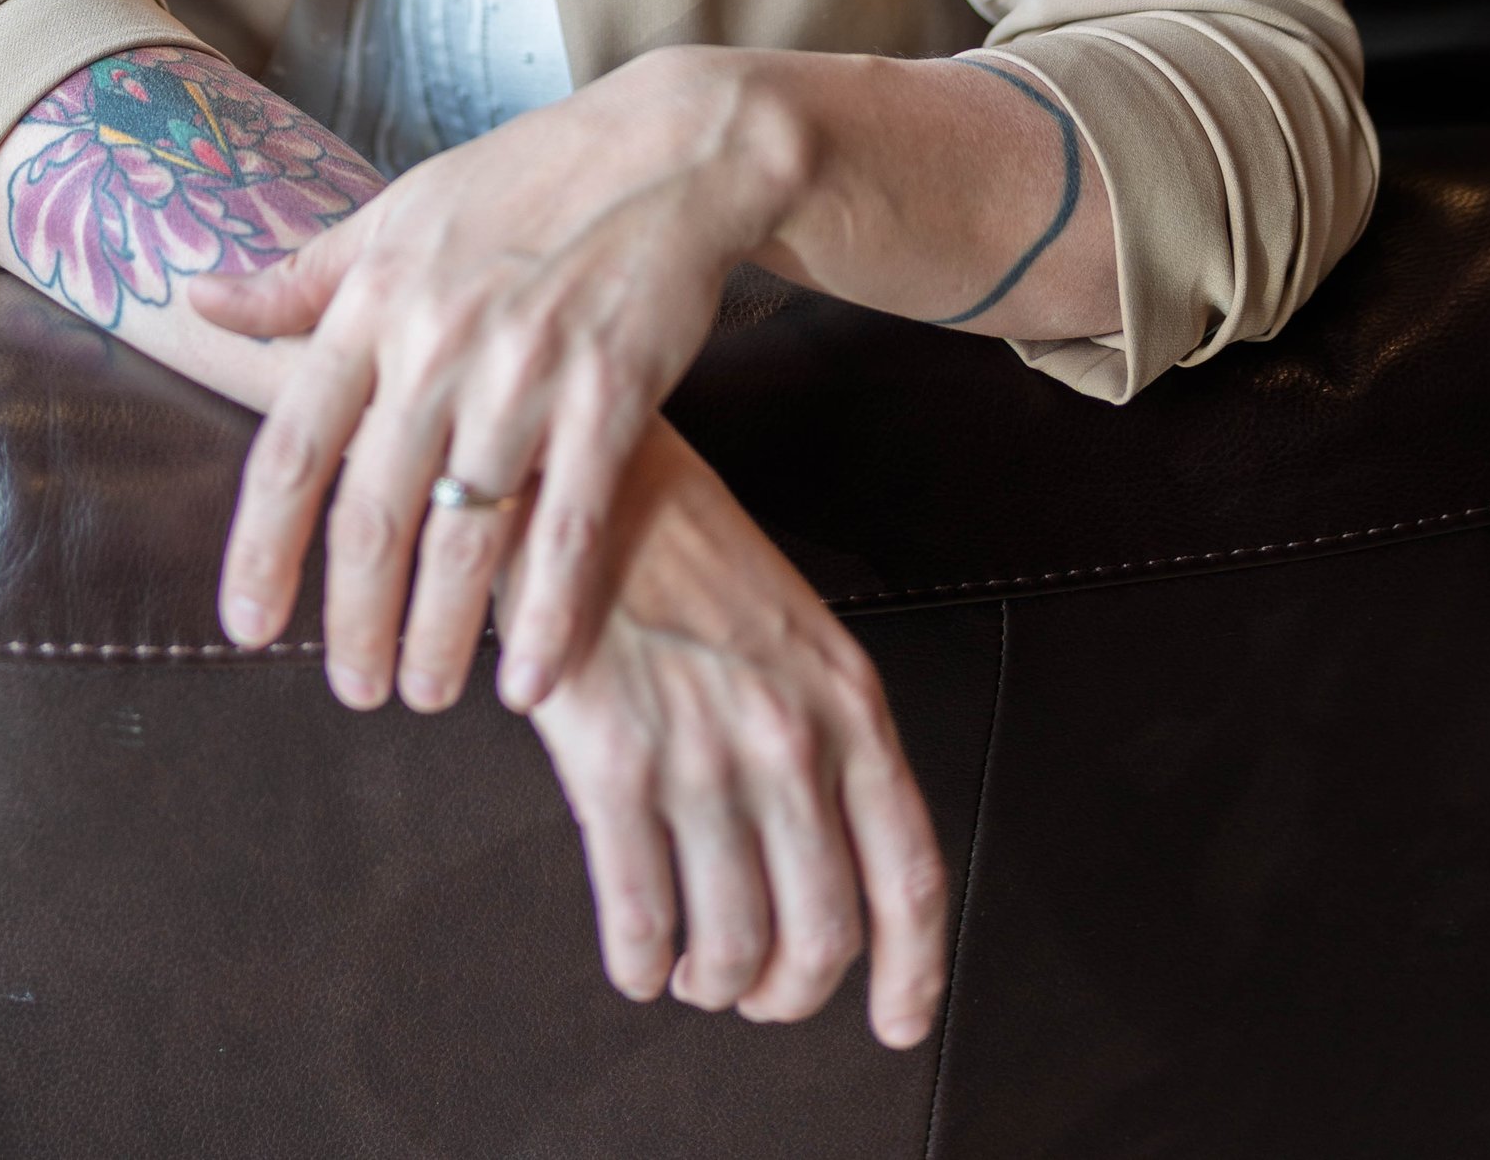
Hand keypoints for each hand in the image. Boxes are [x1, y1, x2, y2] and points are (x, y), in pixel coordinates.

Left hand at [195, 52, 796, 712]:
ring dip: (442, 636)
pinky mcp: (612, 397)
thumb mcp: (396, 215)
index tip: (246, 623)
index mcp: (372, 299)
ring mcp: (527, 372)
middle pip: (374, 514)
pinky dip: (548, 617)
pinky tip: (532, 682)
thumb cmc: (522, 182)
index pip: (292, 447)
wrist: (666, 150)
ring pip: (465, 537)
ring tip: (429, 695)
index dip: (261, 547)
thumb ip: (300, 278)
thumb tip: (200, 301)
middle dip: (354, 621)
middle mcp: (437, 341)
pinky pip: (569, 531)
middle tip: (354, 690)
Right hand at [524, 422, 948, 1042]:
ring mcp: (702, 756)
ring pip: (732, 943)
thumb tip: (819, 841)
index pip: (910, 873)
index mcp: (847, 700)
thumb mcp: (789, 623)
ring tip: (693, 970)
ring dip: (713, 980)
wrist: (578, 470)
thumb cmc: (676, 538)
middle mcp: (789, 740)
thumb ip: (818, 726)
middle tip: (757, 992)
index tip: (897, 1020)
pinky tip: (636, 956)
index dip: (912, 970)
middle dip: (790, 990)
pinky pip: (641, 918)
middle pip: (821, 931)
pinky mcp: (613, 765)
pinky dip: (642, 963)